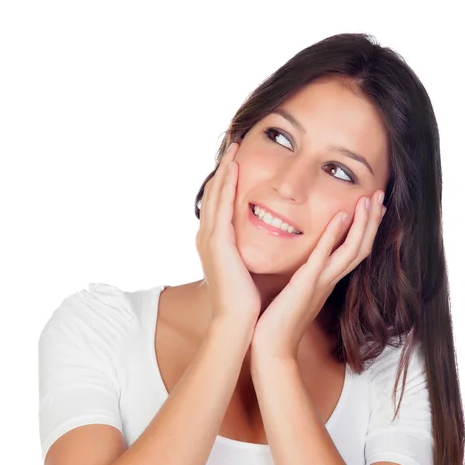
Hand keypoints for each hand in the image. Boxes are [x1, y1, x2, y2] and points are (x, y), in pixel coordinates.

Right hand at [196, 142, 260, 347]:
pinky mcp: (217, 242)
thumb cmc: (244, 299)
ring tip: (234, 146)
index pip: (219, 203)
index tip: (236, 161)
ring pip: (216, 194)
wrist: (237, 320)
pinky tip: (234, 167)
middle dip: (223, 168)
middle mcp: (207, 236)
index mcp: (214, 242)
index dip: (226, 180)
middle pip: (214, 193)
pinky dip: (227, 185)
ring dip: (225, 169)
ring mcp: (209, 238)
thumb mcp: (244, 268)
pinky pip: (222, 206)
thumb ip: (246, 251)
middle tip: (233, 144)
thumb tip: (257, 242)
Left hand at [250, 192, 386, 363]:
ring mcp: (320, 283)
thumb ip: (304, 277)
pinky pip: (323, 258)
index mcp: (326, 281)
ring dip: (362, 224)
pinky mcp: (305, 286)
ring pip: (351, 251)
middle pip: (360, 247)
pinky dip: (333, 237)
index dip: (365, 229)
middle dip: (372, 221)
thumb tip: (303, 263)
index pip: (353, 250)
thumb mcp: (295, 292)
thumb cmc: (279, 321)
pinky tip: (340, 217)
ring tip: (368, 200)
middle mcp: (329, 281)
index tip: (372, 207)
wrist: (271, 348)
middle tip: (380, 195)